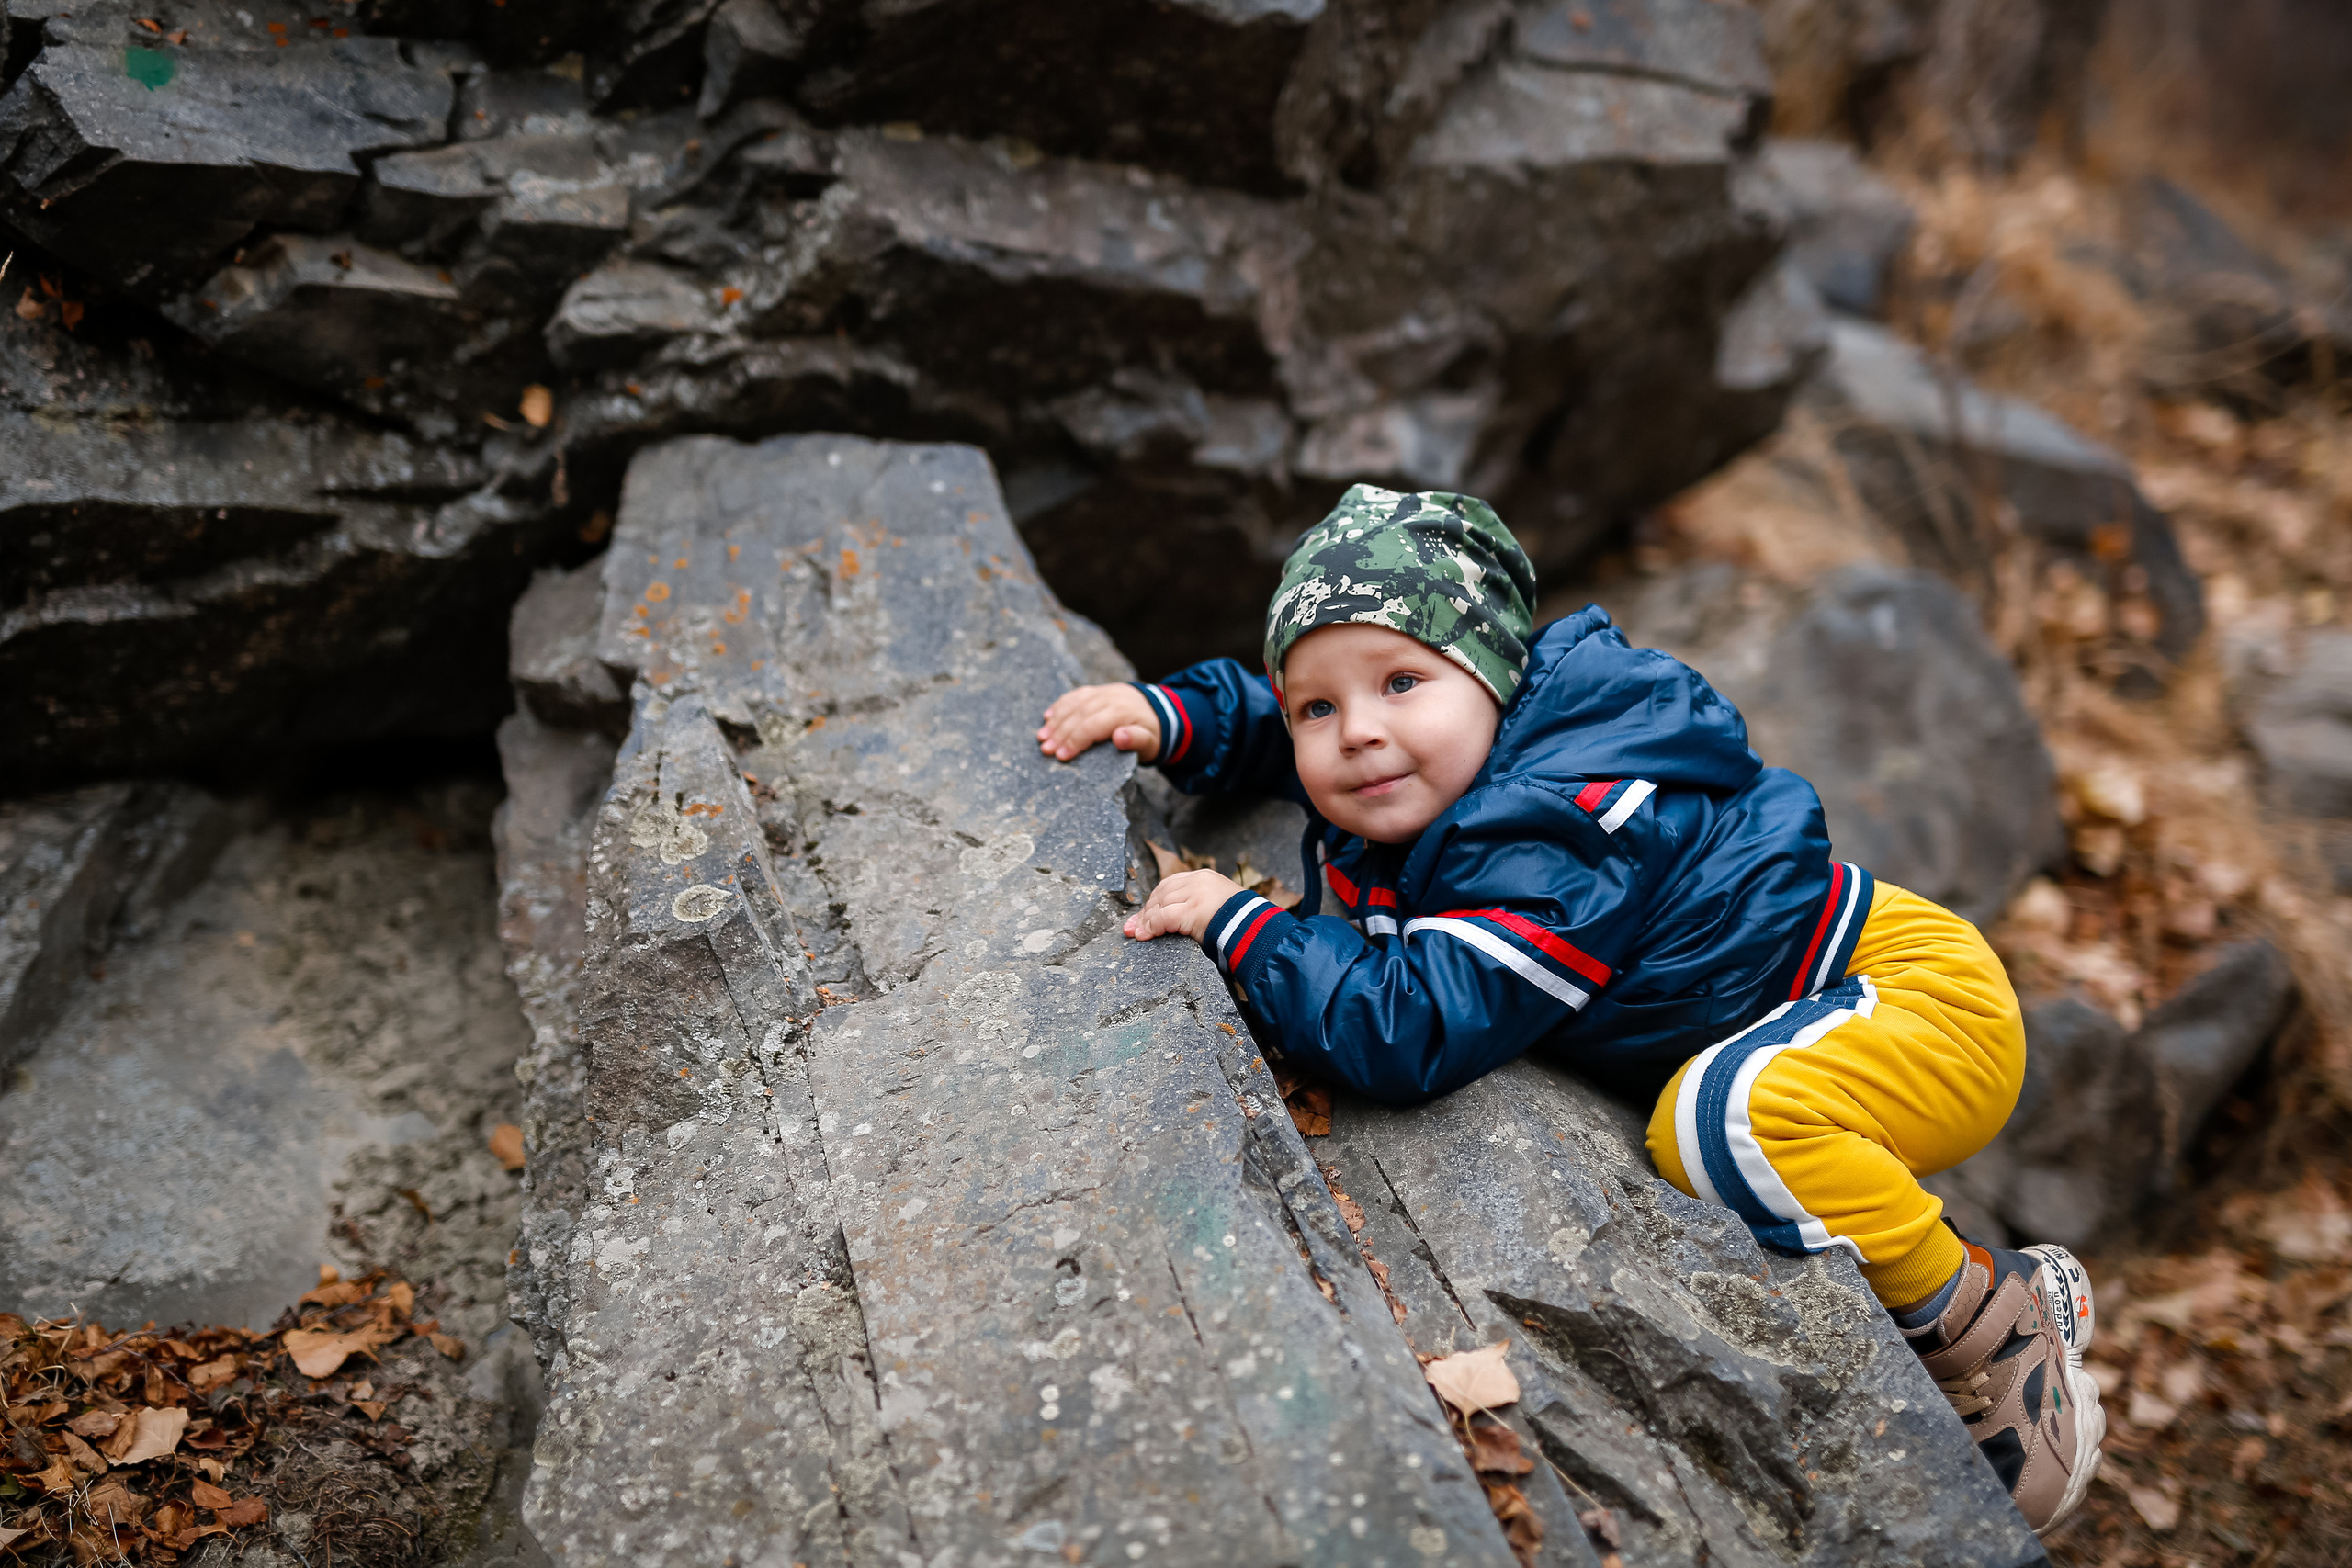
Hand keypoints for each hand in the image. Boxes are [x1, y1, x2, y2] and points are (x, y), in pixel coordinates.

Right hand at [1039, 683, 1160, 762]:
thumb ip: (1137, 740)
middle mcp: (1110, 697)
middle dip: (1060, 733)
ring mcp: (1103, 691)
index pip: (1092, 726)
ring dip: (1055, 720)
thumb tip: (1119, 737)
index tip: (1061, 757)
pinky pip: (1075, 695)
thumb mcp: (1152, 743)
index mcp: (1122, 711)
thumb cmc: (1153, 735)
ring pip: (1074, 703)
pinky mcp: (1098, 691)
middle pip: (1079, 715)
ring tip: (1041, 737)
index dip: (1075, 741)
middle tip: (1045, 750)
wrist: (1160, 712)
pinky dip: (1060, 706)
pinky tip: (1047, 717)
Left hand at [1123, 868, 1242, 942]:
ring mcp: (1196, 894)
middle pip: (1161, 893)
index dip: (1153, 901)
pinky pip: (1164, 918)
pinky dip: (1151, 927)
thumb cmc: (1241, 923)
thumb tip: (1177, 919)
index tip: (1143, 916)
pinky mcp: (1193, 910)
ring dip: (1145, 921)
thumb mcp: (1218, 907)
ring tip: (1136, 934)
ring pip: (1160, 905)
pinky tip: (1145, 936)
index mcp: (1204, 877)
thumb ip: (1198, 906)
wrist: (1258, 929)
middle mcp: (1198, 881)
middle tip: (1132, 927)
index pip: (1169, 885)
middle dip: (1145, 912)